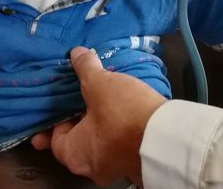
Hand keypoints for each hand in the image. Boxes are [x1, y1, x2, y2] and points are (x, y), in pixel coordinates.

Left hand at [31, 47, 165, 186]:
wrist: (167, 138)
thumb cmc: (124, 114)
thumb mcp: (99, 83)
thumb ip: (85, 67)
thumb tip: (76, 53)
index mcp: (75, 155)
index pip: (55, 140)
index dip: (56, 120)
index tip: (62, 105)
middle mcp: (92, 168)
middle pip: (78, 141)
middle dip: (80, 119)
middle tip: (82, 98)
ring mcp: (116, 168)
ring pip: (101, 142)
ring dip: (101, 123)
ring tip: (105, 99)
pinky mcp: (136, 163)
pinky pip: (120, 143)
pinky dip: (119, 128)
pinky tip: (125, 108)